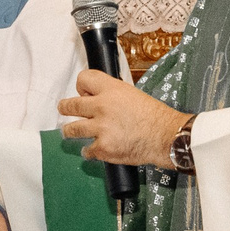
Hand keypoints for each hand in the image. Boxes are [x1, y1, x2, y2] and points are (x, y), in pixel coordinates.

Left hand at [57, 69, 189, 168]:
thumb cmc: (155, 117)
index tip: (83, 92)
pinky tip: (93, 150)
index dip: (82, 86)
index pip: (84, 78)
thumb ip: (114, 95)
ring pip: (72, 129)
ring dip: (70, 131)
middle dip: (65, 108)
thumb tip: (100, 98)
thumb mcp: (133, 94)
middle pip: (70, 105)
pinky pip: (87, 150)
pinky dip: (89, 151)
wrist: (166, 137)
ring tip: (69, 131)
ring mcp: (100, 129)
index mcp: (111, 90)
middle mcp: (102, 107)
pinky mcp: (103, 148)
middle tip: (63, 109)